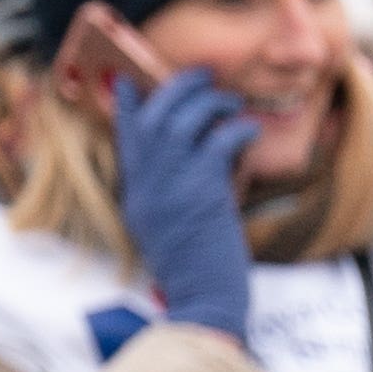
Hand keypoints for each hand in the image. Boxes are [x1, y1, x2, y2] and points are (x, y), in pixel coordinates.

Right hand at [115, 65, 262, 339]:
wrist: (202, 296)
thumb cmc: (191, 268)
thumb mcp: (158, 227)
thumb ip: (162, 192)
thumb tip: (187, 162)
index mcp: (135, 191)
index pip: (124, 137)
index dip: (127, 105)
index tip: (130, 81)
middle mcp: (147, 183)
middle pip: (152, 118)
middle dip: (174, 88)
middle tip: (199, 75)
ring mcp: (172, 185)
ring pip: (182, 122)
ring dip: (208, 102)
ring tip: (229, 101)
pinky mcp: (204, 190)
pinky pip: (220, 142)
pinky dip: (236, 129)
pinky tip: (248, 131)